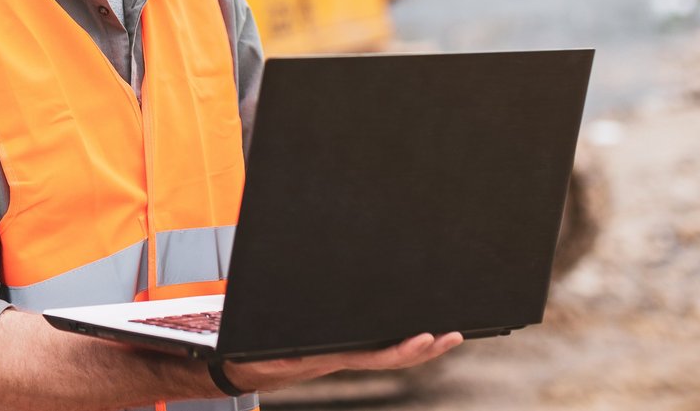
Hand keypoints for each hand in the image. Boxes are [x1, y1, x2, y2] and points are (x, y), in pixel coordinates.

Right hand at [222, 331, 463, 393]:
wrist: (245, 368)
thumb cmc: (254, 358)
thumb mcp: (264, 357)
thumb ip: (278, 358)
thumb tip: (293, 358)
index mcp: (331, 358)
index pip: (375, 356)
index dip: (402, 349)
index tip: (425, 337)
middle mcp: (345, 357)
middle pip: (393, 356)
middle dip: (426, 348)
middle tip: (453, 335)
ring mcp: (346, 354)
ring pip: (390, 353)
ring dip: (421, 346)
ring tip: (448, 333)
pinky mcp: (342, 347)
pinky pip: (377, 345)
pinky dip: (400, 338)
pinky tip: (415, 330)